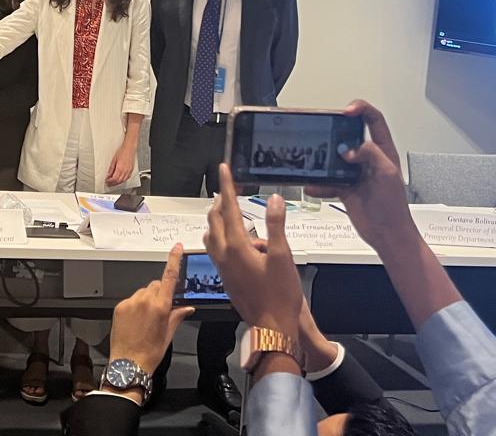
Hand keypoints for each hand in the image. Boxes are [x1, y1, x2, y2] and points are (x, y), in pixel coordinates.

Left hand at [105, 143, 136, 186]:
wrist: (129, 148)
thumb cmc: (122, 152)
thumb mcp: (114, 160)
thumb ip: (111, 168)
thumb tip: (108, 174)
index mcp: (120, 168)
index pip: (114, 179)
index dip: (110, 181)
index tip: (106, 181)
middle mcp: (125, 171)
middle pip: (118, 181)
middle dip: (113, 183)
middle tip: (108, 183)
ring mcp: (129, 171)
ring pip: (123, 181)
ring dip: (117, 183)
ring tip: (113, 183)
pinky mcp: (131, 170)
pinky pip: (127, 178)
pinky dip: (122, 181)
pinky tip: (120, 180)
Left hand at [108, 243, 195, 375]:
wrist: (129, 364)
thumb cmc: (150, 353)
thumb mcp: (168, 335)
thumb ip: (177, 316)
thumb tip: (187, 308)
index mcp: (160, 306)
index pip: (170, 276)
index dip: (174, 259)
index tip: (177, 248)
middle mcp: (145, 300)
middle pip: (156, 284)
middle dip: (160, 293)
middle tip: (160, 310)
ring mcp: (131, 302)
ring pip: (143, 291)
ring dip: (147, 299)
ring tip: (145, 319)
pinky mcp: (120, 306)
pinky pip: (131, 299)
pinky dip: (135, 305)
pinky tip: (136, 321)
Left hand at [205, 164, 307, 340]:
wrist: (272, 327)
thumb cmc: (280, 295)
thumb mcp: (284, 257)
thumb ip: (276, 225)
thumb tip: (274, 199)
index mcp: (237, 246)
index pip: (229, 208)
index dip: (227, 185)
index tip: (224, 169)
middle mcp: (224, 255)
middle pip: (215, 220)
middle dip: (221, 202)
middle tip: (230, 189)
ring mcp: (222, 267)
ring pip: (212, 235)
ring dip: (219, 221)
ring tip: (233, 214)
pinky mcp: (226, 278)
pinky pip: (217, 250)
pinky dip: (223, 238)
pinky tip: (241, 243)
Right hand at [303, 99, 414, 251]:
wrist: (388, 235)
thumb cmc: (394, 207)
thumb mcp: (386, 173)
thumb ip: (370, 154)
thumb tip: (349, 149)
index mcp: (383, 150)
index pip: (374, 120)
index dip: (361, 109)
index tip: (346, 111)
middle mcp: (368, 159)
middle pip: (349, 135)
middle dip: (336, 132)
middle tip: (325, 132)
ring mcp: (355, 173)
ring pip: (335, 157)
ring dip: (324, 159)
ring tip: (315, 159)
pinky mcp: (345, 188)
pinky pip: (327, 181)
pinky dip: (318, 183)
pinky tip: (312, 186)